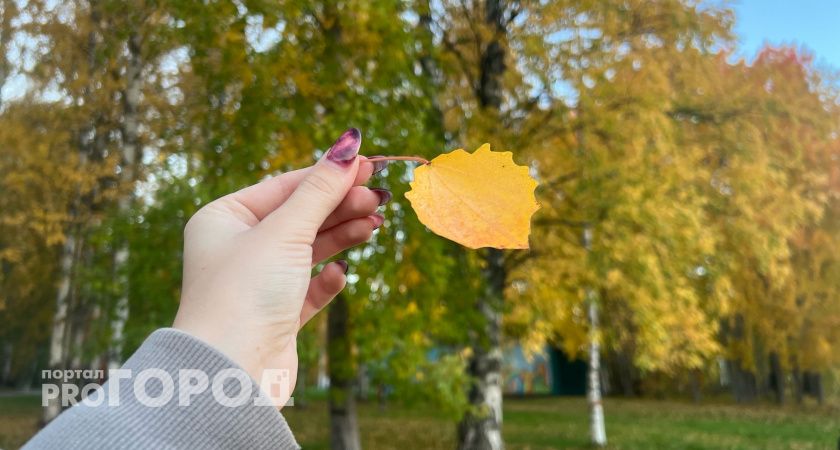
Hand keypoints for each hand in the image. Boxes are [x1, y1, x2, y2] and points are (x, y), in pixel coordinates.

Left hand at [172, 128, 388, 405]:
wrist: (231, 374)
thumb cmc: (245, 292)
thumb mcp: (286, 231)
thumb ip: (321, 189)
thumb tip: (349, 143)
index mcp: (223, 219)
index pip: (284, 186)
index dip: (327, 175)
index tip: (368, 165)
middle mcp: (237, 248)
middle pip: (299, 215)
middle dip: (339, 205)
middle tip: (380, 197)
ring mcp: (256, 283)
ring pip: (307, 249)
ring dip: (341, 235)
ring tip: (375, 224)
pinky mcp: (275, 317)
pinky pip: (307, 288)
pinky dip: (326, 278)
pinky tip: (340, 274)